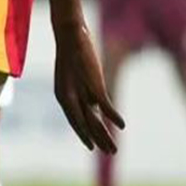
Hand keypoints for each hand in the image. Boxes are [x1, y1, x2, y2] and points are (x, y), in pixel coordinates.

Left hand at [53, 17, 122, 152]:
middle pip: (86, 125)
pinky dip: (113, 116)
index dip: (83, 135)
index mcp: (62, 95)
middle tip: (110, 152)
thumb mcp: (74, 72)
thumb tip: (91, 98)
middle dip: (98, 140)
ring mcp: (82, 92)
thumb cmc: (70, 50)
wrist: (69, 33)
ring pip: (95, 122)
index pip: (75, 121)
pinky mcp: (94, 85)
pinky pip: (105, 106)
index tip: (92, 146)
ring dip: (106, 136)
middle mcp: (70, 97)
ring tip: (114, 149)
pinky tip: (122, 126)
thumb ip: (82, 88)